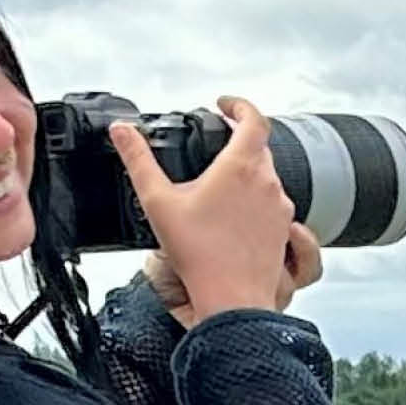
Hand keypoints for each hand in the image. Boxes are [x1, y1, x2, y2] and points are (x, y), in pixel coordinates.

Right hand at [111, 95, 309, 327]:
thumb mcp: (157, 200)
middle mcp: (268, 183)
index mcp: (241, 166)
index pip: (254, 118)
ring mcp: (280, 208)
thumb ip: (138, 160)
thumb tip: (121, 131)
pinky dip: (256, 200)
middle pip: (260, 147)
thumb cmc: (198, 254)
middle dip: (239, 139)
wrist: (232, 299)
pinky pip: (274, 204)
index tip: (223, 105)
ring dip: (247, 172)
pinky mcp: (284, 231)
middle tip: (217, 141)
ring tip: (220, 183)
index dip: (239, 105)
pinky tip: (233, 214)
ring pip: (268, 177)